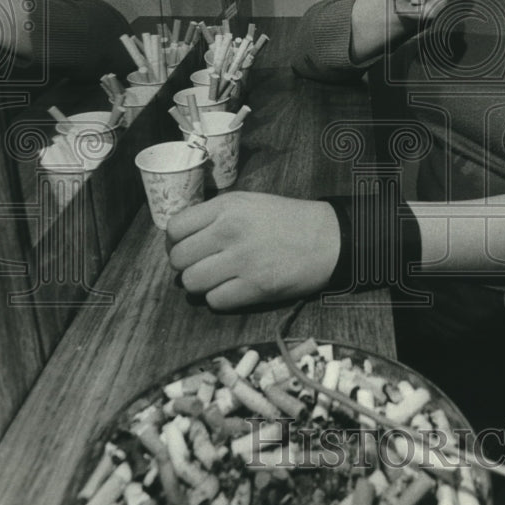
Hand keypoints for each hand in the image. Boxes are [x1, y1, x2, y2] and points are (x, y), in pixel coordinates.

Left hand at [166, 192, 339, 309]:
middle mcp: (229, 231)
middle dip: (186, 266)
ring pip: (192, 283)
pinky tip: (233, 290)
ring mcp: (242, 260)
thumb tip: (183, 237)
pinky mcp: (255, 288)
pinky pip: (215, 301)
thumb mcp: (249, 203)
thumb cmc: (288, 220)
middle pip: (179, 259)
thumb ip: (215, 216)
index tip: (187, 248)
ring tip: (216, 280)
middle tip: (203, 266)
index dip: (176, 242)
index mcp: (227, 207)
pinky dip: (220, 299)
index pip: (175, 228)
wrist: (329, 238)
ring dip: (201, 285)